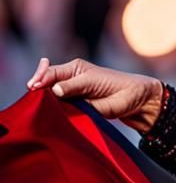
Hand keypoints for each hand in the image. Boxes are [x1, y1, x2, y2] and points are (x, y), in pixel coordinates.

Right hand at [26, 57, 163, 133]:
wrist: (137, 101)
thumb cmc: (119, 86)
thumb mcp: (93, 82)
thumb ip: (73, 86)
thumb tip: (54, 89)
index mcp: (74, 69)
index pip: (50, 72)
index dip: (40, 78)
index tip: (33, 86)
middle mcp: (71, 81)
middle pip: (47, 84)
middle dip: (38, 88)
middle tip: (31, 93)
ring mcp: (73, 96)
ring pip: (52, 98)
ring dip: (44, 101)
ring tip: (36, 103)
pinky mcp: (78, 110)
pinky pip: (62, 110)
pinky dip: (54, 112)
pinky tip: (48, 113)